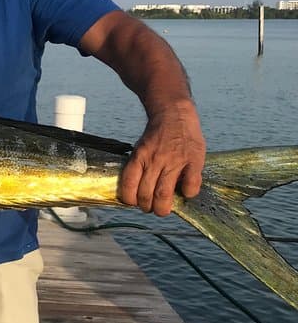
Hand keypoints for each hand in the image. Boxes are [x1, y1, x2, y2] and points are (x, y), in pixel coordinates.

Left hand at [119, 99, 205, 215]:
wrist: (174, 113)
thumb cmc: (156, 136)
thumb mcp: (140, 148)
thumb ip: (138, 167)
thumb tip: (134, 191)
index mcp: (139, 157)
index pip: (128, 185)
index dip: (130, 200)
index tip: (134, 203)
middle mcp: (155, 160)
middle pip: (146, 194)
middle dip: (147, 207)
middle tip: (151, 209)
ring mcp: (174, 160)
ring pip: (164, 193)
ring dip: (163, 207)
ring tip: (163, 209)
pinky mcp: (193, 160)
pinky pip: (191, 184)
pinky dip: (188, 194)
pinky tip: (185, 193)